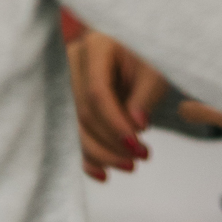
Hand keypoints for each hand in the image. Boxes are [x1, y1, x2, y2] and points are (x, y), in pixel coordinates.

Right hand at [67, 31, 168, 181]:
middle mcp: (73, 63)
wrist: (137, 58)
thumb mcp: (155, 72)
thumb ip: (145, 96)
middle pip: (84, 112)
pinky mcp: (67, 104)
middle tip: (142, 156)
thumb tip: (136, 125)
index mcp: (95, 46)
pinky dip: (87, 158)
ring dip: (103, 154)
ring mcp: (66, 83)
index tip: (139, 145)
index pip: (97, 92)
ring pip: (76, 128)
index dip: (116, 123)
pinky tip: (104, 174)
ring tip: (132, 165)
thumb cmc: (148, 60)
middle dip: (112, 142)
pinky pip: (72, 135)